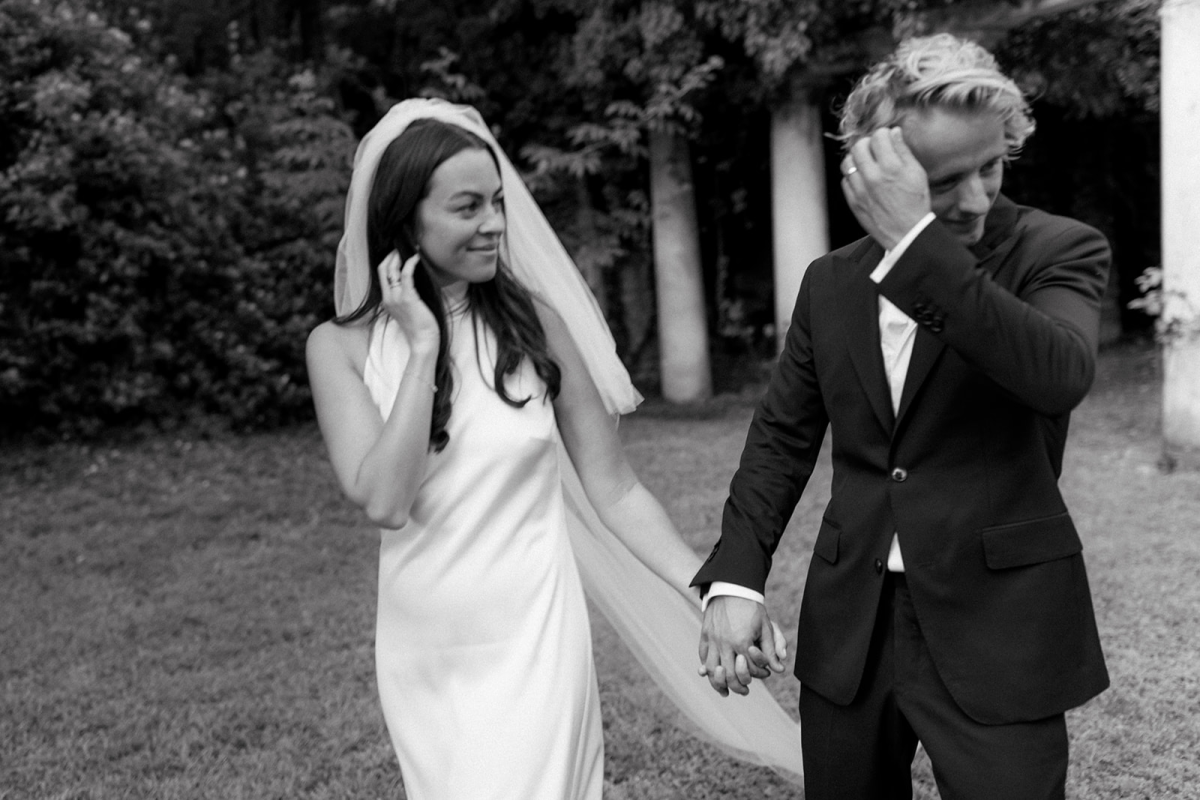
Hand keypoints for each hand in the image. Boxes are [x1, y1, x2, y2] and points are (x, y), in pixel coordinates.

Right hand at [378, 252, 438, 353]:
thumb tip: (413, 282)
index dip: (388, 262)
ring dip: (400, 256)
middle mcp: (388, 298)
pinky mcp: (407, 297)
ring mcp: (395, 298)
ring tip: (411, 249)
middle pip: (382, 269)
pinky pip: (406, 274)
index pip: (381, 276)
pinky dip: (411, 263)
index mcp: (387, 301)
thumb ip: (406, 297)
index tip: (397, 253)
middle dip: (391, 255)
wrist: (423, 340)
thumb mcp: (408, 310)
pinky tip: (416, 257)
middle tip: (401, 247)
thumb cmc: (420, 327)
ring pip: (391, 270)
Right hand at [697, 596, 785, 696]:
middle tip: (743, 691)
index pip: (747, 669)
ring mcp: (713, 639)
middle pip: (728, 674)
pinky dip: (707, 668)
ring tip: (725, 689)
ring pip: (712, 669)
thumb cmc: (752, 608)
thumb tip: (778, 669)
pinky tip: (713, 674)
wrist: (731, 588)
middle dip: (737, 686)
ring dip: (718, 682)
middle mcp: (725, 643)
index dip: (756, 676)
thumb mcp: (766, 627)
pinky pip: (703, 656)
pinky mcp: (705, 635)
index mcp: (742, 641)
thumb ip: (771, 650)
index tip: (761, 677)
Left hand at [840, 127, 930, 249]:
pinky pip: (845, 180)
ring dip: (856, 159)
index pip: (878, 137)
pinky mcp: (853, 201)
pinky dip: (852, 176)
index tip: (886, 138)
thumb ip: (903, 151)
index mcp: (892, 168)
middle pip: (859, 146)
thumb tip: (894, 131)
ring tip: (866, 163)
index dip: (883, 134)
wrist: (906, 233)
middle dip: (867, 143)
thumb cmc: (915, 202)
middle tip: (874, 149)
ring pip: (847, 162)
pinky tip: (863, 179)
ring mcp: (860, 190)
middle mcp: (873, 177)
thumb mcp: (916, 173)